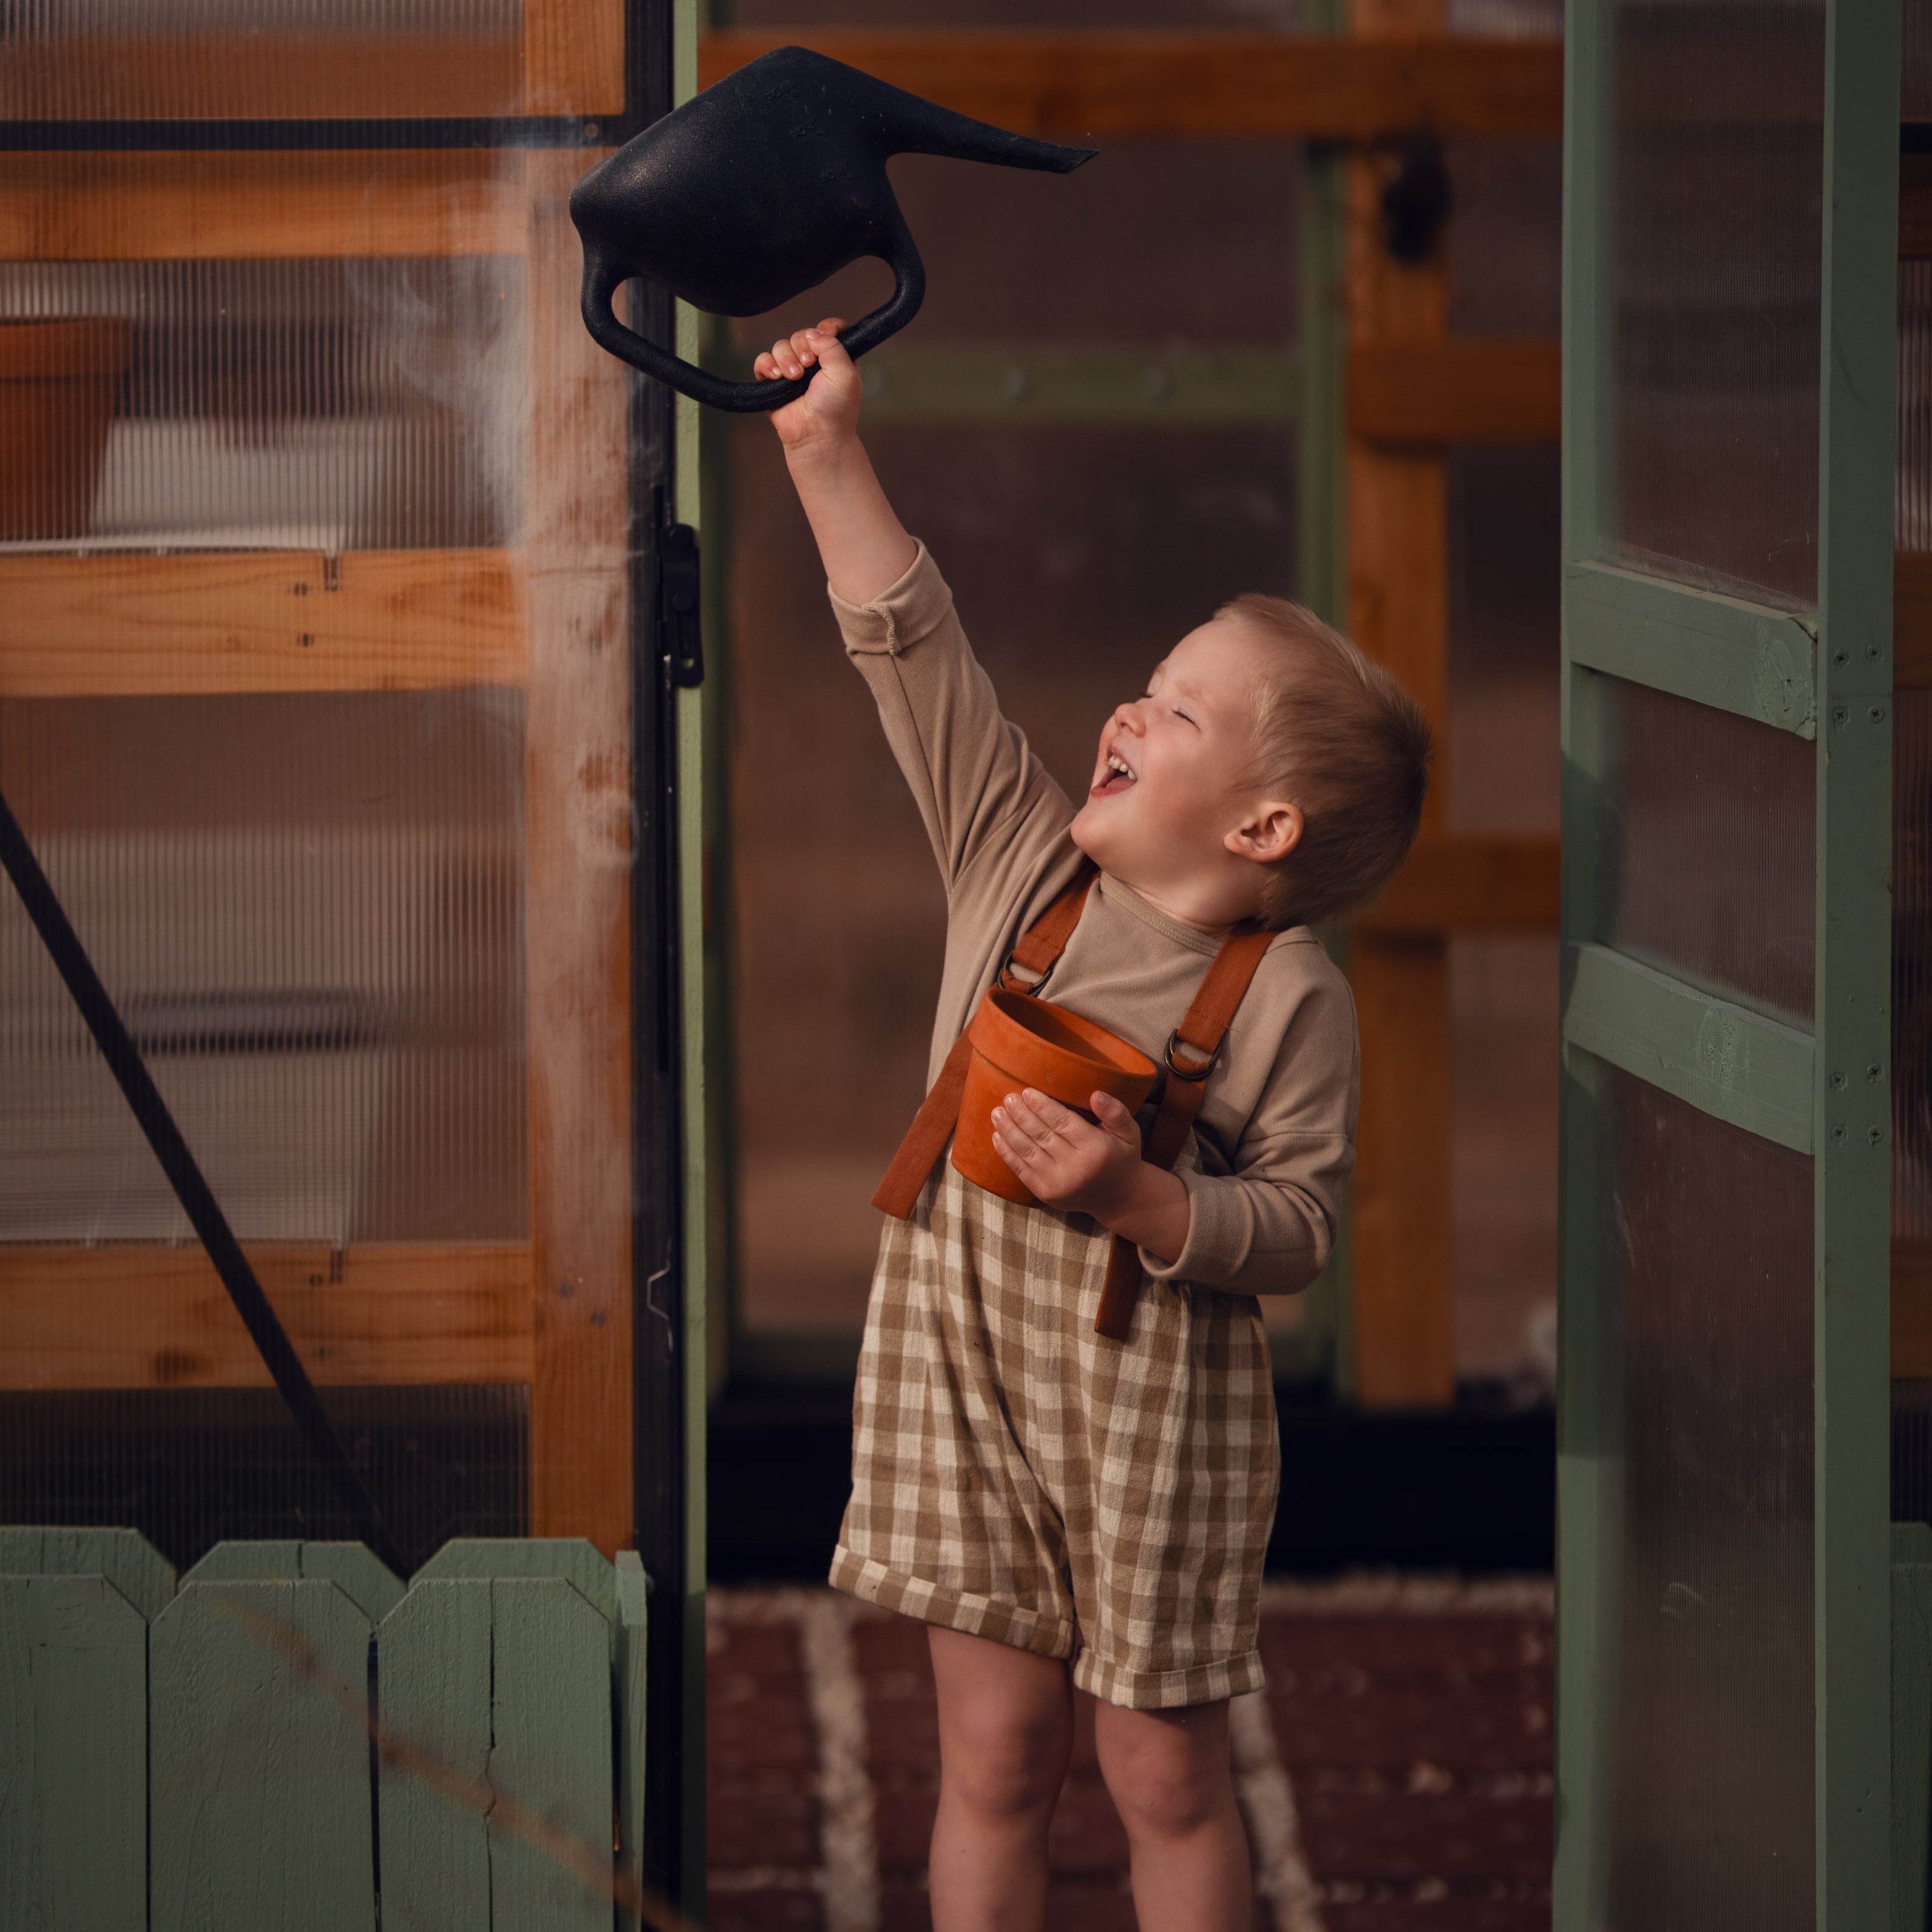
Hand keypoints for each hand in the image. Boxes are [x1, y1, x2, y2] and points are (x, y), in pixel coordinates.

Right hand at [753, 320, 860, 459]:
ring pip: (781, 346)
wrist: (817, 435)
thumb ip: (833, 345)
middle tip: (808, 366)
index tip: (826, 332)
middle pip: (801, 335)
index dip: (826, 327)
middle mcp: (814, 362)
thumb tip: (812, 332)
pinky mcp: (773, 383)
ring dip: (786, 358)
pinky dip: (767, 365)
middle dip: (802, 347)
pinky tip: (776, 377)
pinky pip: (763, 361)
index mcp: (835, 357)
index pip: (828, 329)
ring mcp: (792, 372)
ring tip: (794, 377)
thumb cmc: (836, 409)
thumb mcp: (846, 373)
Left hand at [992, 1088, 1192, 1263]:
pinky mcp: (1045, 1194)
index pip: (1064, 1123)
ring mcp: (1058, 1184)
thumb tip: (1096, 1095)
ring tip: (997, 1113)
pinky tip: (997, 1136)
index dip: (1043, 1107)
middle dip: (1021, 1115)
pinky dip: (1007, 1153)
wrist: (1117, 1198)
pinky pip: (1021, 1170)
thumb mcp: (1129, 1132)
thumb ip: (1115, 1112)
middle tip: (1008, 1098)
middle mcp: (1076, 1168)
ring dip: (1009, 1131)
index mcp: (1096, 1150)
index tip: (1027, 1091)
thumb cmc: (1121, 1157)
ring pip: (1027, 1152)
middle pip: (1042, 1136)